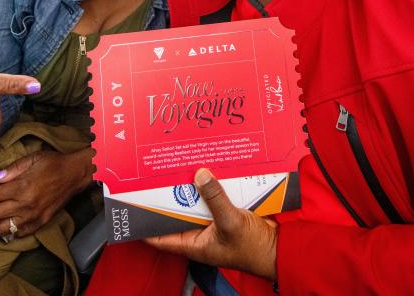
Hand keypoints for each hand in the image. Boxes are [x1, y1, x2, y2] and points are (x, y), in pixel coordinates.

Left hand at [0, 148, 93, 239]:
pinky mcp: (40, 222)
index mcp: (20, 187)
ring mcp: (32, 216)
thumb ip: (11, 169)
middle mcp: (24, 204)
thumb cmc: (52, 163)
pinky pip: (19, 233)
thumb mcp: (31, 159)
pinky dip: (6, 234)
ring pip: (3, 228)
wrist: (75, 174)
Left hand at [144, 168, 278, 280]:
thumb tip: (199, 175)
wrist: (280, 247)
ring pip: (197, 201)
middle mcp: (200, 232)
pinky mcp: (228, 211)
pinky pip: (215, 196)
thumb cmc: (253, 248)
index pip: (161, 236)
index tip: (133, 207)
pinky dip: (212, 184)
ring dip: (193, 186)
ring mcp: (214, 221)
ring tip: (182, 166)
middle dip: (170, 195)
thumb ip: (215, 198)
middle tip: (158, 174)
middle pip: (178, 212)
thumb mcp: (231, 223)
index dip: (146, 224)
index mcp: (194, 243)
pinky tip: (210, 169)